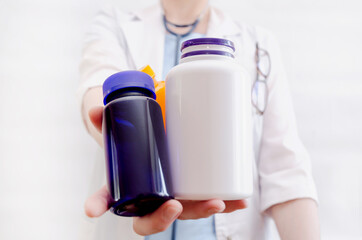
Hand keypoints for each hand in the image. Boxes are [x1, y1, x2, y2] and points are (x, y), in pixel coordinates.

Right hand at [86, 106, 247, 235]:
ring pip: (187, 211)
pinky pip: (209, 200)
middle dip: (164, 218)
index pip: (109, 200)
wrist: (154, 138)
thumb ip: (107, 121)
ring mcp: (176, 195)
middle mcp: (153, 198)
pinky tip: (239, 200)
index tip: (92, 210)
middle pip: (153, 218)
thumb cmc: (138, 142)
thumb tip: (95, 110)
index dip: (99, 206)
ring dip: (204, 211)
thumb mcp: (122, 131)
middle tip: (175, 206)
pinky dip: (227, 202)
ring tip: (220, 202)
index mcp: (130, 188)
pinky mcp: (196, 187)